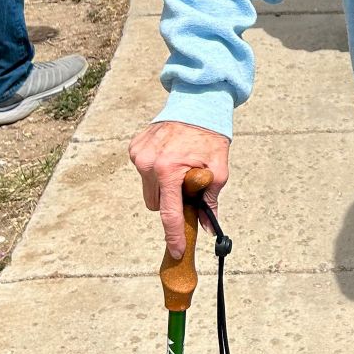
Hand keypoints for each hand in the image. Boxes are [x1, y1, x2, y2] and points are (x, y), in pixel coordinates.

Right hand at [129, 121, 229, 259]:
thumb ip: (211, 198)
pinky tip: (170, 155)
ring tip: (180, 167)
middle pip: (157, 203)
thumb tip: (207, 226)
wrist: (197, 102)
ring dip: (164, 187)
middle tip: (188, 188)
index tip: (177, 251)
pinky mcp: (135, 147)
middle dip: (172, 202)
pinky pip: (144, 172)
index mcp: (169, 170)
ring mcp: (139, 155)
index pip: (169, 212)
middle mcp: (149, 163)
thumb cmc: (210, 135)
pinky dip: (156, 171)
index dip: (174, 235)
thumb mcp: (219, 168)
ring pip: (149, 189)